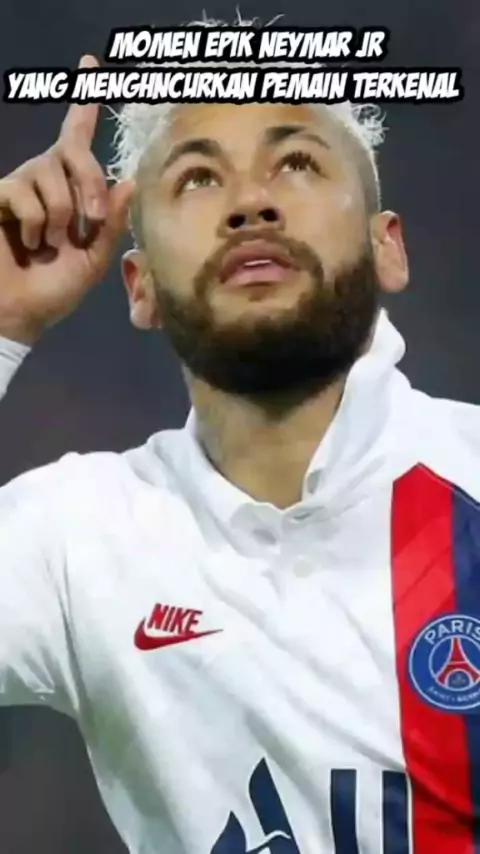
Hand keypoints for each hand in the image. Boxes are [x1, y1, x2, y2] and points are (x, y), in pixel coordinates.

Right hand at [0, 55, 133, 343]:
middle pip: (74, 152)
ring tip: (50, 243)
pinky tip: (29, 242)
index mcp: (72, 192)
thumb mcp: (94, 260)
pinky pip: (23, 191)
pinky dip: (34, 222)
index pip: (77, 141)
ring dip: (59, 214)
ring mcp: (20, 186)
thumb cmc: (55, 289)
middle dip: (89, 184)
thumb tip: (128, 181)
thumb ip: (110, 223)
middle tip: (89, 223)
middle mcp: (45, 180)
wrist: (20, 313)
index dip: (83, 106)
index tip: (90, 64)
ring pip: (49, 174)